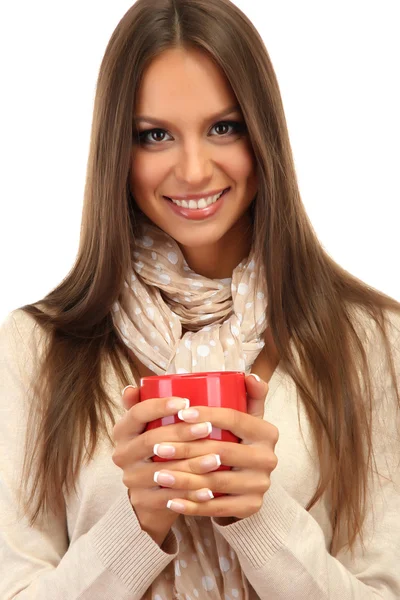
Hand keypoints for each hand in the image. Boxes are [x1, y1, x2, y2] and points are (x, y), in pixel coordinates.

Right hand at [112, 386, 222, 544]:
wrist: (154, 491)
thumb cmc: (162, 445)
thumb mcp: (155, 423)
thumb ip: (153, 401)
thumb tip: (137, 384)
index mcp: (123, 430)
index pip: (137, 413)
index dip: (159, 406)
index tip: (186, 401)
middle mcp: (121, 454)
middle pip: (151, 441)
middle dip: (181, 434)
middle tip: (208, 428)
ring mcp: (131, 479)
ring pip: (162, 471)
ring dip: (191, 465)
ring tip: (216, 459)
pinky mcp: (142, 501)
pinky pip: (168, 498)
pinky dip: (190, 494)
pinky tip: (210, 490)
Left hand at [146, 374, 278, 518]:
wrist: (248, 483)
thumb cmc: (238, 440)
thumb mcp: (247, 417)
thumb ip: (248, 394)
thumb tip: (248, 375)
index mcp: (267, 432)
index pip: (234, 418)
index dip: (207, 414)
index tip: (180, 413)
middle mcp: (269, 458)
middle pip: (221, 451)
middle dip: (186, 449)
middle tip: (159, 446)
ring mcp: (261, 485)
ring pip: (216, 483)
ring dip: (184, 479)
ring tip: (158, 474)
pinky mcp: (251, 507)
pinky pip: (218, 508)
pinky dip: (192, 506)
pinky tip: (171, 501)